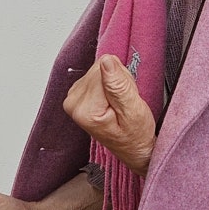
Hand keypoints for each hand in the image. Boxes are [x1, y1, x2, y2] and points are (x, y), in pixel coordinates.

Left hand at [63, 55, 155, 175]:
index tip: (127, 98)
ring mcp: (74, 98)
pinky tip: (114, 100)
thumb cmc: (135, 136)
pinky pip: (96, 74)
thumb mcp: (133, 111)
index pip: (102, 70)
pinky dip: (109, 84)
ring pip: (98, 69)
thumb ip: (118, 86)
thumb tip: (106, 61)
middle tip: (125, 102)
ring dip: (115, 82)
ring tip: (121, 103)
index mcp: (84, 109)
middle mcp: (73, 103)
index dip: (121, 80)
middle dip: (117, 80)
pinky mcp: (78, 94)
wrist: (133, 148)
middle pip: (98, 68)